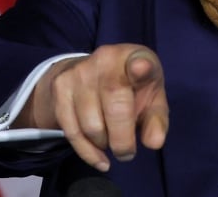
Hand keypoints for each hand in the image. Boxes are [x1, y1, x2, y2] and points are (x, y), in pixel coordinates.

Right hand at [16, 44, 167, 171]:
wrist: (92, 72)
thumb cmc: (132, 87)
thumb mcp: (152, 98)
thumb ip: (157, 119)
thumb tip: (154, 143)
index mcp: (133, 58)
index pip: (138, 62)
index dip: (141, 68)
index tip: (141, 68)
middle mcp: (105, 59)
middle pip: (114, 107)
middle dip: (122, 140)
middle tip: (128, 153)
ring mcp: (79, 72)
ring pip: (91, 126)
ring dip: (104, 144)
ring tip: (112, 142)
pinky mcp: (60, 87)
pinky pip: (71, 131)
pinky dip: (87, 152)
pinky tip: (99, 158)